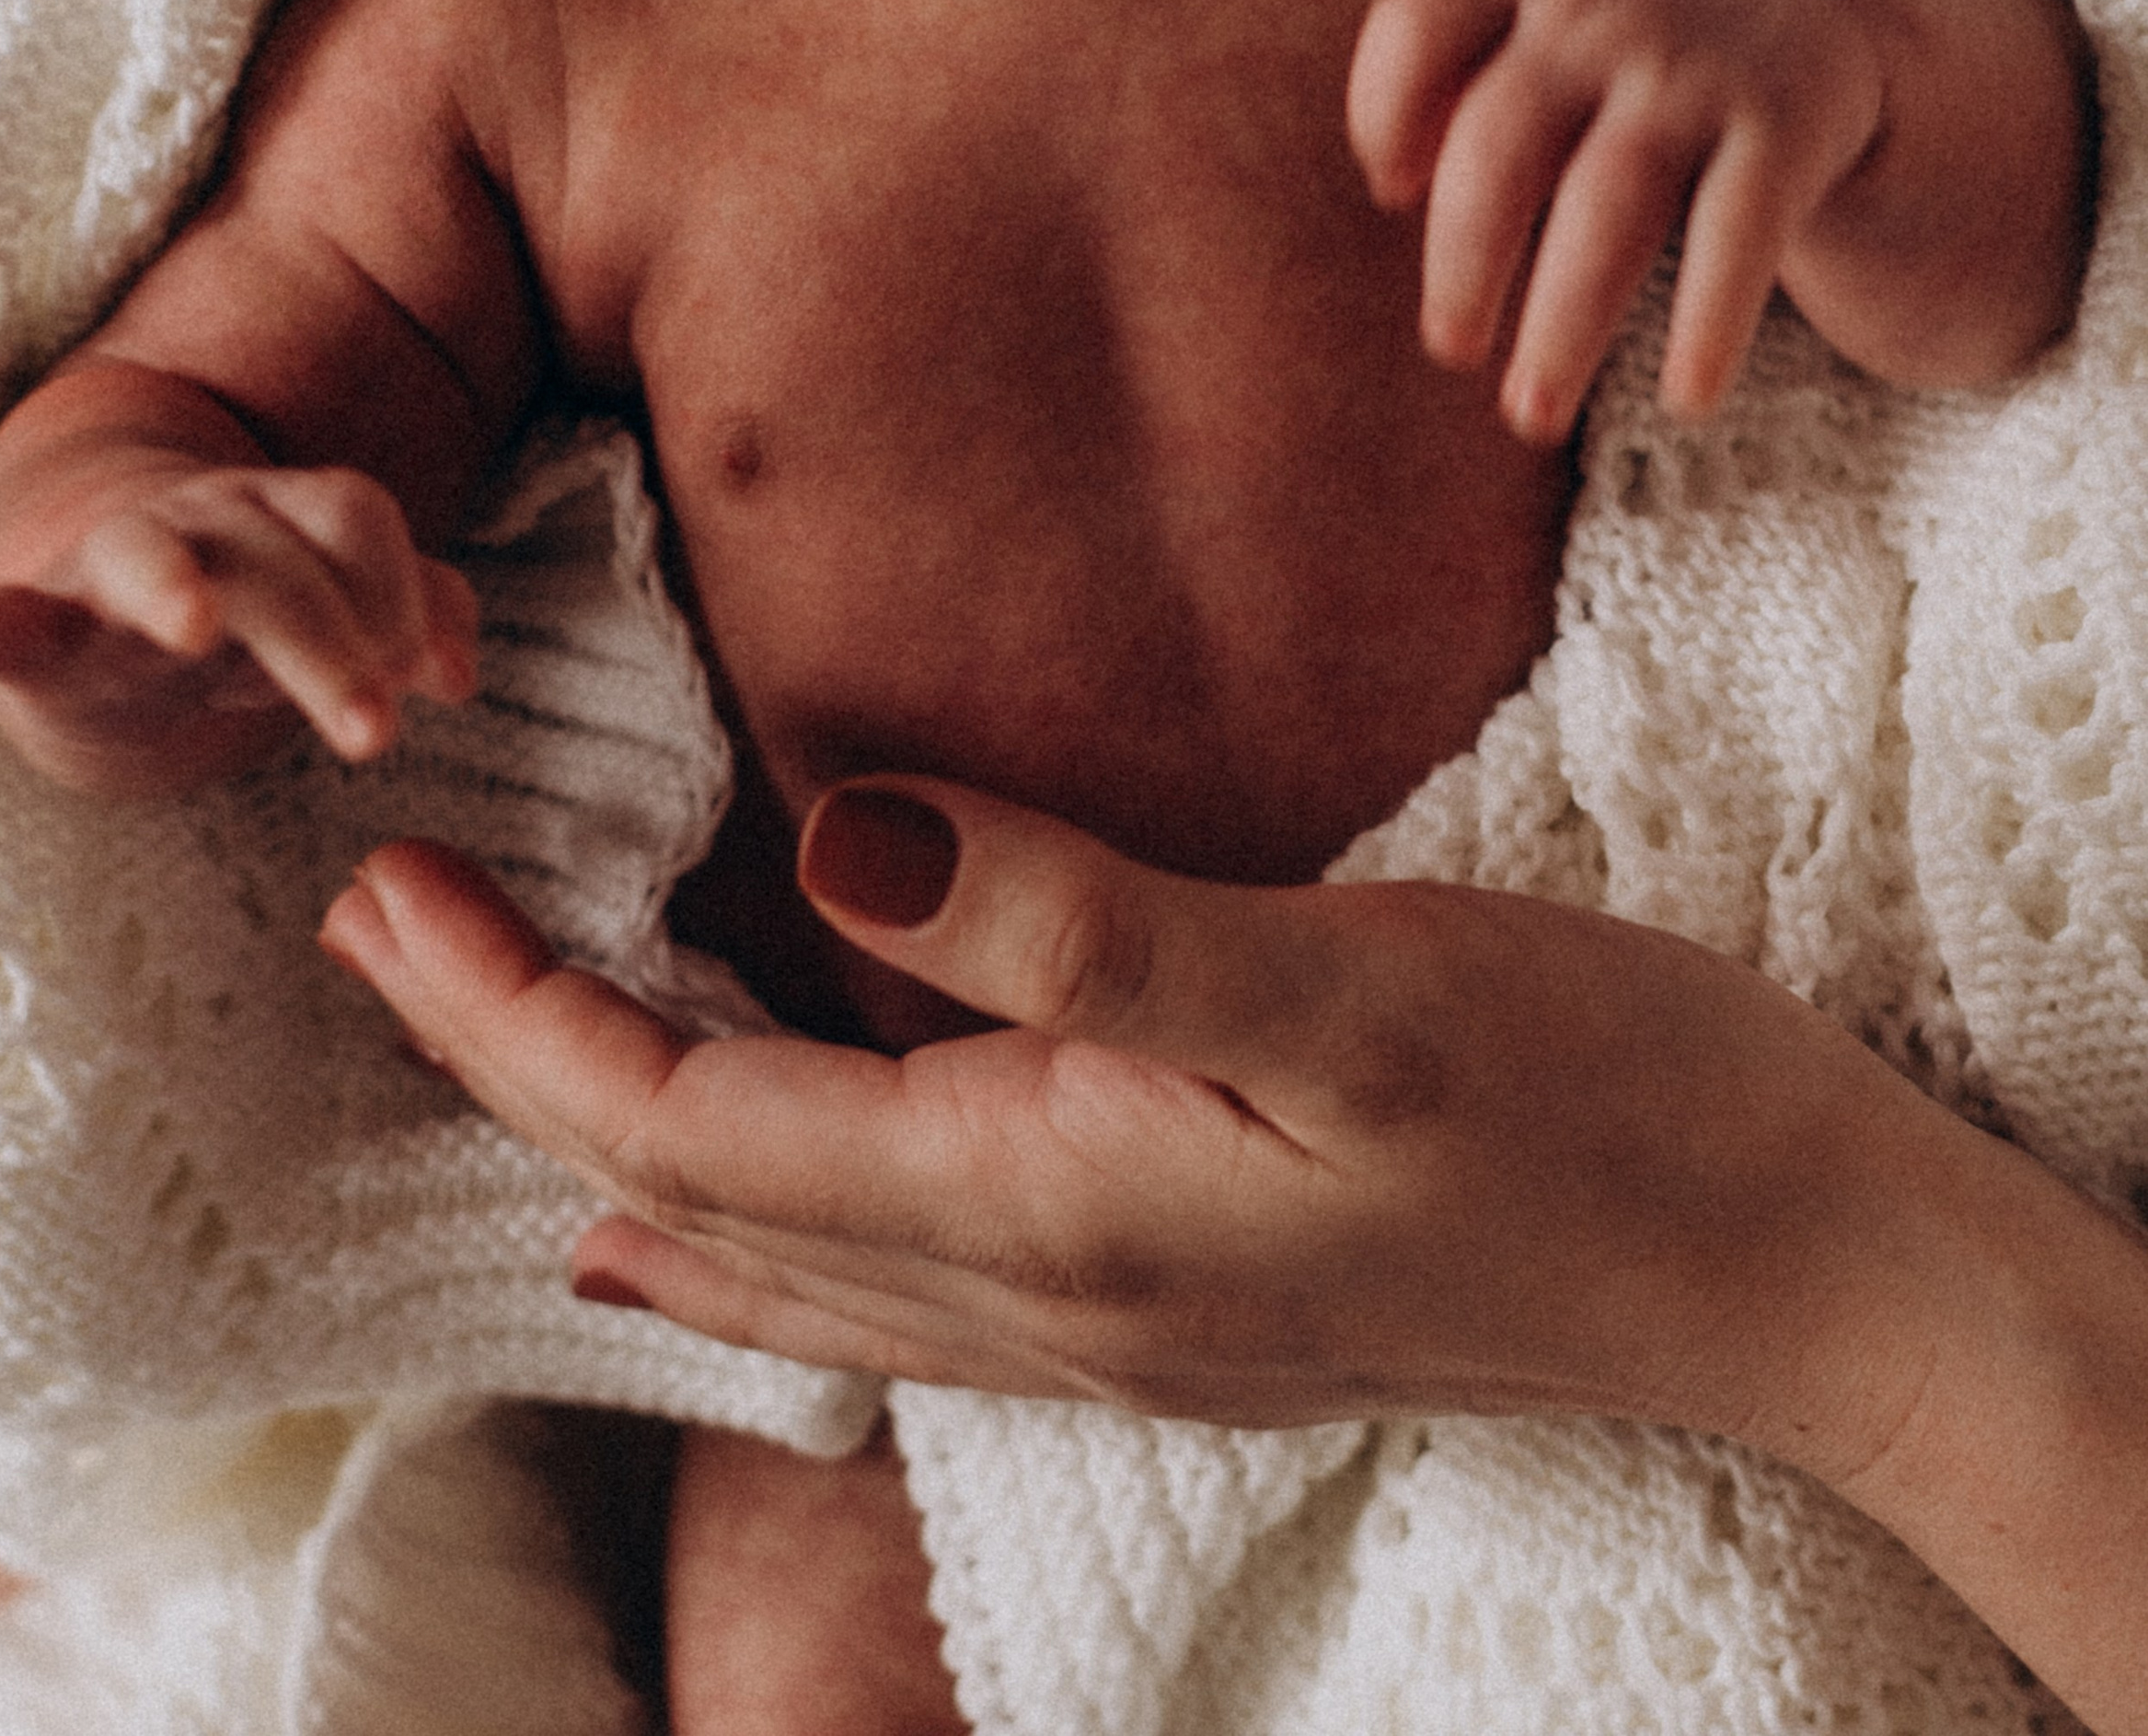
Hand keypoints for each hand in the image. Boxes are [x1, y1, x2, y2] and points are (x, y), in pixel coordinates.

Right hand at [0, 461, 477, 795]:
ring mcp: (113, 566)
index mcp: (285, 515)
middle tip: (376, 733)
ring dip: (170, 586)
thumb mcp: (333, 608)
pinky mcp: (36, 624)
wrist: (109, 588)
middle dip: (330, 641)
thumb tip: (457, 674)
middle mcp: (206, 522)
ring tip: (191, 625)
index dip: (399, 591)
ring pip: (147, 557)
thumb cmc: (250, 602)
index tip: (431, 683)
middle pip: (275, 562)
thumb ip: (407, 618)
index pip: (353, 521)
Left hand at [321, 781, 2147, 1734]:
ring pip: (776, 1253)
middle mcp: (1046, 1296)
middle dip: (512, 1068)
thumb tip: (832, 840)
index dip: (515, 1017)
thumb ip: (1078, 926)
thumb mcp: (1346, 983)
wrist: (1783, 1265)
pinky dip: (755, 1226)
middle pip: (692, 1199)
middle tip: (380, 933)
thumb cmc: (1589, 1096)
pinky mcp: (1177, 1301)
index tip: (388, 891)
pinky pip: (883, 1280)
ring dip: (612, 1148)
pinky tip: (723, 1217)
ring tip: (498, 1054)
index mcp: (1052, 1203)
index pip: (688, 1126)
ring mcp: (1110, 1323)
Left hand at [1353, 0, 1943, 440]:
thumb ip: (1455, 81)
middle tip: (1451, 349)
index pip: (1421, 20)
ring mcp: (1692, 71)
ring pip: (1613, 201)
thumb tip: (1389, 183)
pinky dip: (1711, 317)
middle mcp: (1600, 19)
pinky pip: (1740, 230)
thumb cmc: (1634, 40)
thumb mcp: (1546, 20)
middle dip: (1464, 257)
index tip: (1391, 191)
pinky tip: (1688, 399)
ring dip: (1566, 318)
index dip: (1385, 104)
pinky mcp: (1781, 126)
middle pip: (1502, 140)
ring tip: (1533, 413)